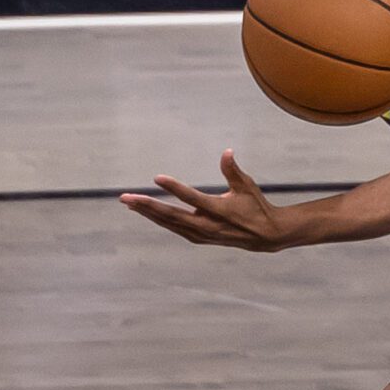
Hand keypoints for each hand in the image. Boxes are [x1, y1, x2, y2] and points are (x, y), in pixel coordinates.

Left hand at [120, 150, 287, 251]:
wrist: (263, 236)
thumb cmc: (255, 206)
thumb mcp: (247, 186)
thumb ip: (233, 170)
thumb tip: (227, 151)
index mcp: (218, 210)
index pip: (191, 198)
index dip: (174, 188)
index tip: (156, 178)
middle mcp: (206, 225)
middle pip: (171, 215)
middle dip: (147, 206)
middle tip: (126, 198)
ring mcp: (200, 234)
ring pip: (169, 223)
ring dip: (148, 213)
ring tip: (130, 204)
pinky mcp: (198, 238)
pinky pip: (174, 228)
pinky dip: (159, 220)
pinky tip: (147, 213)